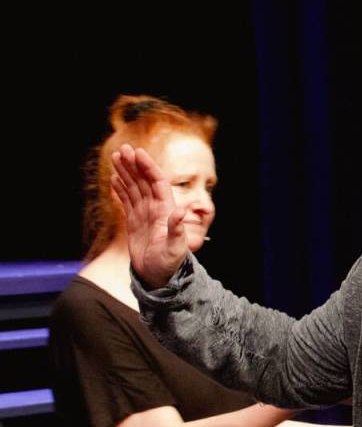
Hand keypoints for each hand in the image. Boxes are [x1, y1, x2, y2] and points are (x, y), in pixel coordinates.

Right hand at [111, 144, 188, 287]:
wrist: (159, 277)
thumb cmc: (169, 263)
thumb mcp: (174, 247)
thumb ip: (177, 229)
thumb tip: (182, 211)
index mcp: (166, 210)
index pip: (157, 182)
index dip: (148, 167)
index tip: (138, 153)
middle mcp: (156, 209)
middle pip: (144, 181)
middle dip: (134, 165)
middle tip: (123, 150)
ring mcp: (145, 214)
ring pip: (134, 188)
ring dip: (127, 173)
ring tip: (117, 157)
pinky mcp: (135, 222)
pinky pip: (127, 201)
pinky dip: (121, 189)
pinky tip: (115, 179)